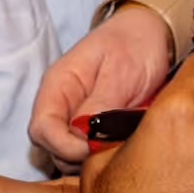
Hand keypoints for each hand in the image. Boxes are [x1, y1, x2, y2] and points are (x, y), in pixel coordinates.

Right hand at [32, 0, 180, 165]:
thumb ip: (101, 104)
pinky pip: (86, 153)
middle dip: (77, 157)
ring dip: (90, 159)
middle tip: (113, 149)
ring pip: (66, 155)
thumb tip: (84, 138)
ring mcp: (75, 118)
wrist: (153, 33)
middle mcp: (61, 105)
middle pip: (50, 148)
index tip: (94, 148)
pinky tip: (122, 146)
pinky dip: (101, 157)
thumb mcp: (121, 71)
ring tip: (121, 145)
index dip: (63, 147)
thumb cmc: (135, 44)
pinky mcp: (92, 128)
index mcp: (58, 85)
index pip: (40, 130)